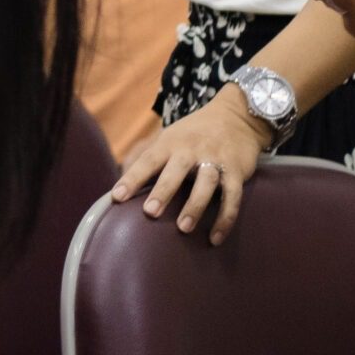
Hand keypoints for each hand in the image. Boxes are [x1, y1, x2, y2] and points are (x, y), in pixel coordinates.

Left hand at [110, 87, 269, 244]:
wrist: (236, 116)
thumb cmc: (193, 134)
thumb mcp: (170, 138)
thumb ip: (149, 161)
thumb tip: (121, 189)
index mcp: (170, 143)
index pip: (148, 161)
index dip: (132, 178)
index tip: (117, 197)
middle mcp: (192, 150)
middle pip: (176, 170)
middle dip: (163, 191)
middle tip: (150, 212)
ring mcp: (216, 160)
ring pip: (206, 183)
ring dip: (195, 206)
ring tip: (183, 228)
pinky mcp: (237, 171)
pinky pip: (232, 197)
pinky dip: (225, 218)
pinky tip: (215, 238)